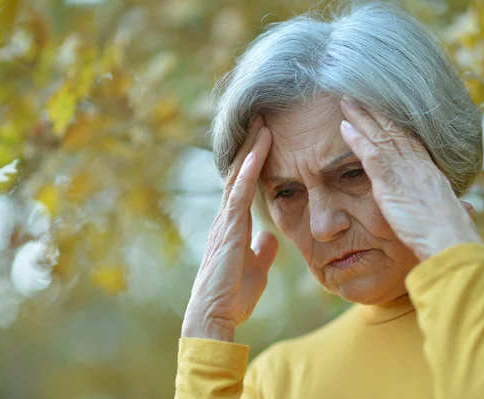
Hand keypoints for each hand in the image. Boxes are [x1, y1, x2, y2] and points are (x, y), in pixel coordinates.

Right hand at [182, 116, 277, 341]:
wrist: (215, 317)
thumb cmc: (232, 297)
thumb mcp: (256, 269)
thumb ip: (262, 251)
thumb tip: (269, 238)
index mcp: (233, 225)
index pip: (244, 184)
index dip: (255, 160)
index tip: (267, 137)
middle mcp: (226, 218)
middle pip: (239, 173)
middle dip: (252, 145)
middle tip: (263, 116)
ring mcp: (225, 222)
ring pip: (237, 177)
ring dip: (251, 149)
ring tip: (263, 122)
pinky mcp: (228, 230)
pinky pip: (239, 195)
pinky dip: (248, 172)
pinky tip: (257, 153)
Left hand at [339, 97, 481, 260]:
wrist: (451, 241)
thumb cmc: (451, 234)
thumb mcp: (450, 214)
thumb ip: (448, 206)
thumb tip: (464, 208)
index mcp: (429, 171)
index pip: (409, 140)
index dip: (393, 123)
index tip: (380, 111)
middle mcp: (417, 165)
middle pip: (392, 130)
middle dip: (373, 112)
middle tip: (356, 98)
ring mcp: (403, 171)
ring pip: (380, 136)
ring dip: (361, 118)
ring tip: (345, 102)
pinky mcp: (390, 183)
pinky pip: (371, 155)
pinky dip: (357, 140)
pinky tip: (344, 128)